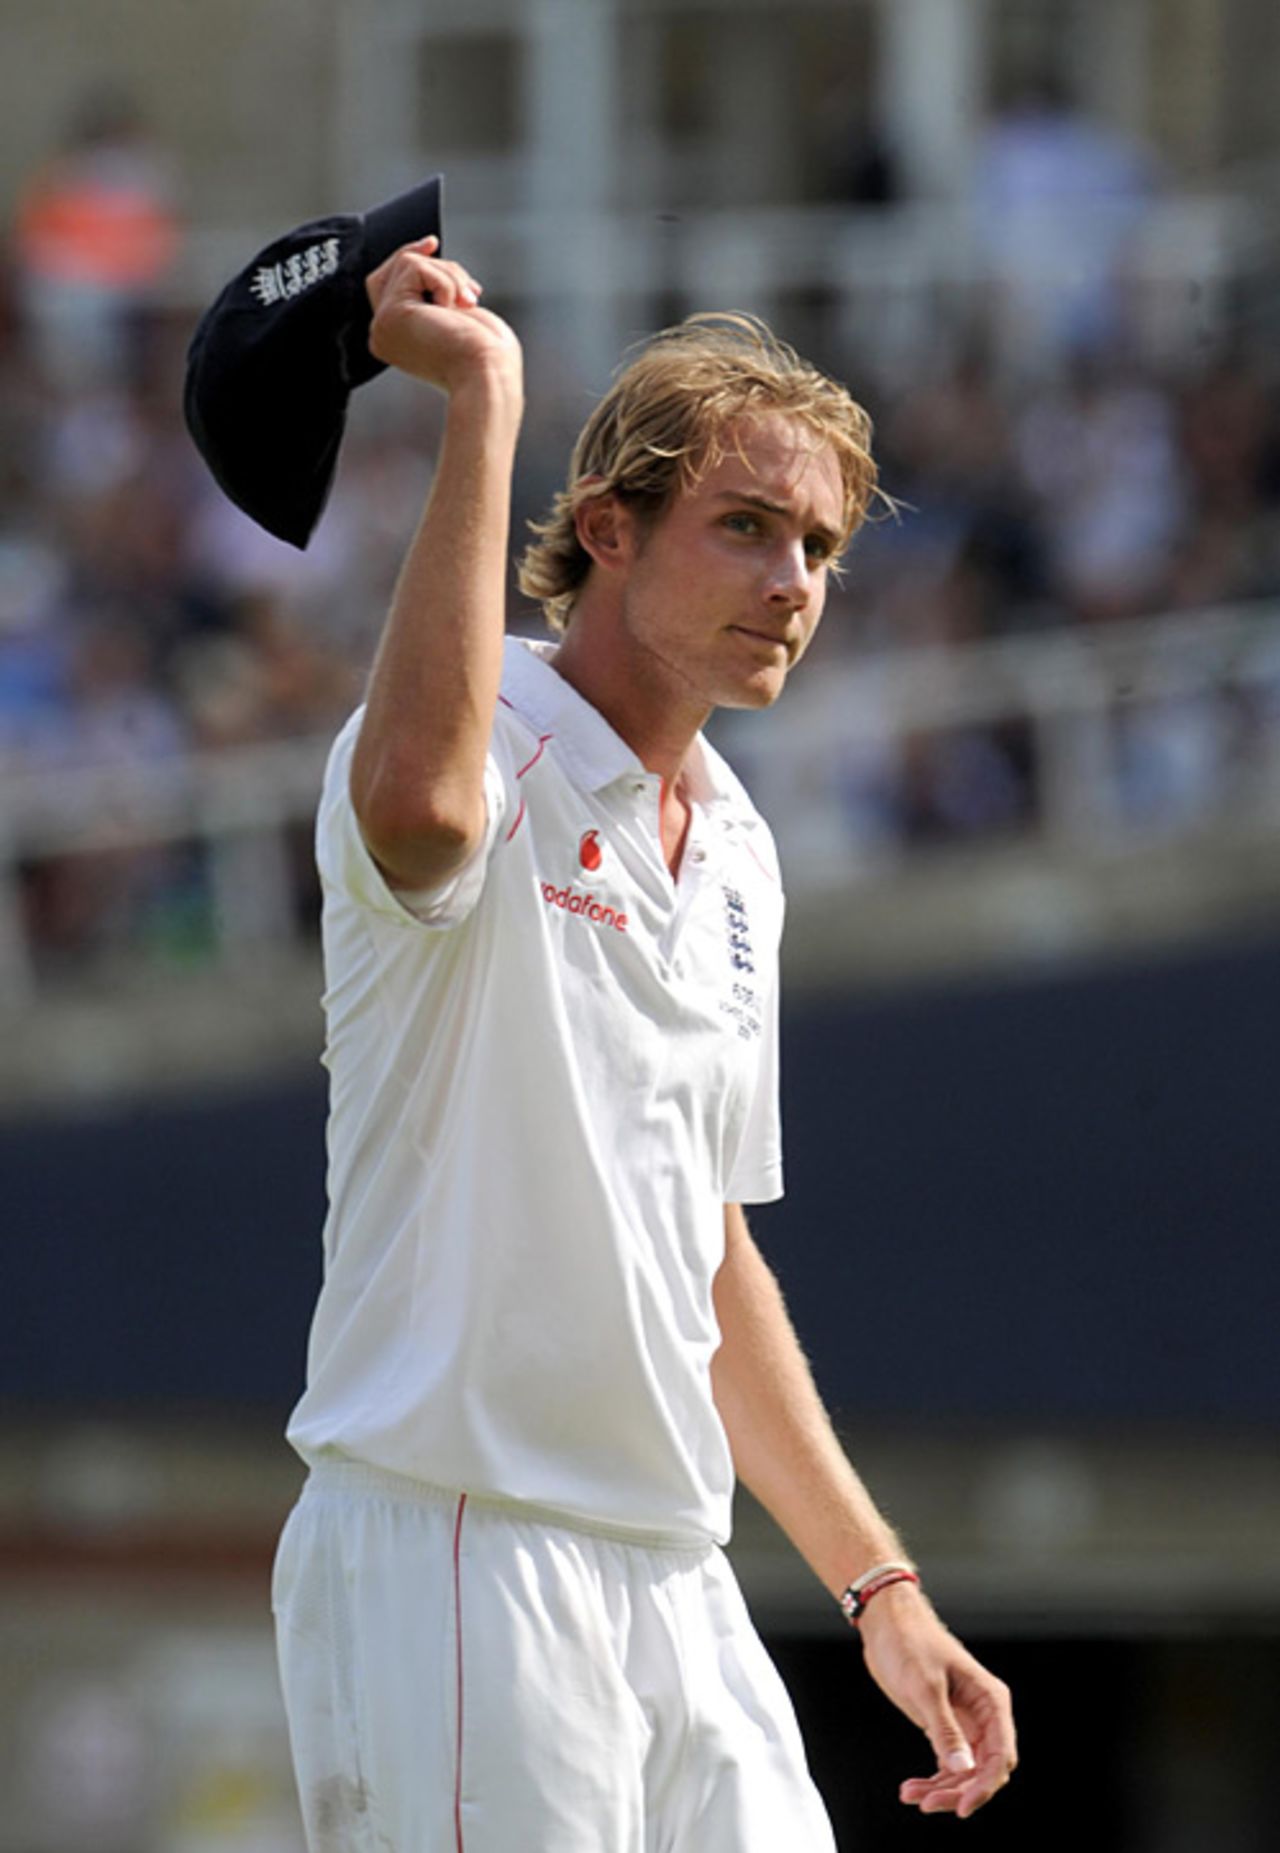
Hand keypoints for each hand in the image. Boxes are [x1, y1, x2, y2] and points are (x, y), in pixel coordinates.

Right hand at [365, 238, 521, 395]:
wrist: (490, 376)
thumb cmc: (487, 355)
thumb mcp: (458, 313)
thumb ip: (434, 290)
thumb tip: (424, 252)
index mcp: (397, 339)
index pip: (390, 284)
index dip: (410, 258)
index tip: (432, 243)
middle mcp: (383, 334)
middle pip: (394, 268)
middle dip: (438, 268)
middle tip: (470, 292)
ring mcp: (382, 325)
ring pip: (408, 263)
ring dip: (450, 276)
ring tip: (467, 305)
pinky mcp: (391, 314)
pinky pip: (415, 268)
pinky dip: (445, 281)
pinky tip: (456, 310)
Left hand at [857, 1584, 1016, 1818]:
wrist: (886, 1623)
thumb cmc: (909, 1642)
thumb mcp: (925, 1686)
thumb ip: (944, 1728)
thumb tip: (964, 1768)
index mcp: (990, 1701)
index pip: (1001, 1756)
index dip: (985, 1786)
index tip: (962, 1807)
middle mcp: (983, 1715)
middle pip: (984, 1770)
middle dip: (959, 1791)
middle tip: (927, 1803)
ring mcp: (965, 1723)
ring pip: (966, 1772)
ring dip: (942, 1789)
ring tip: (911, 1795)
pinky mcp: (945, 1726)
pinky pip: (948, 1764)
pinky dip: (933, 1779)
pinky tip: (910, 1788)